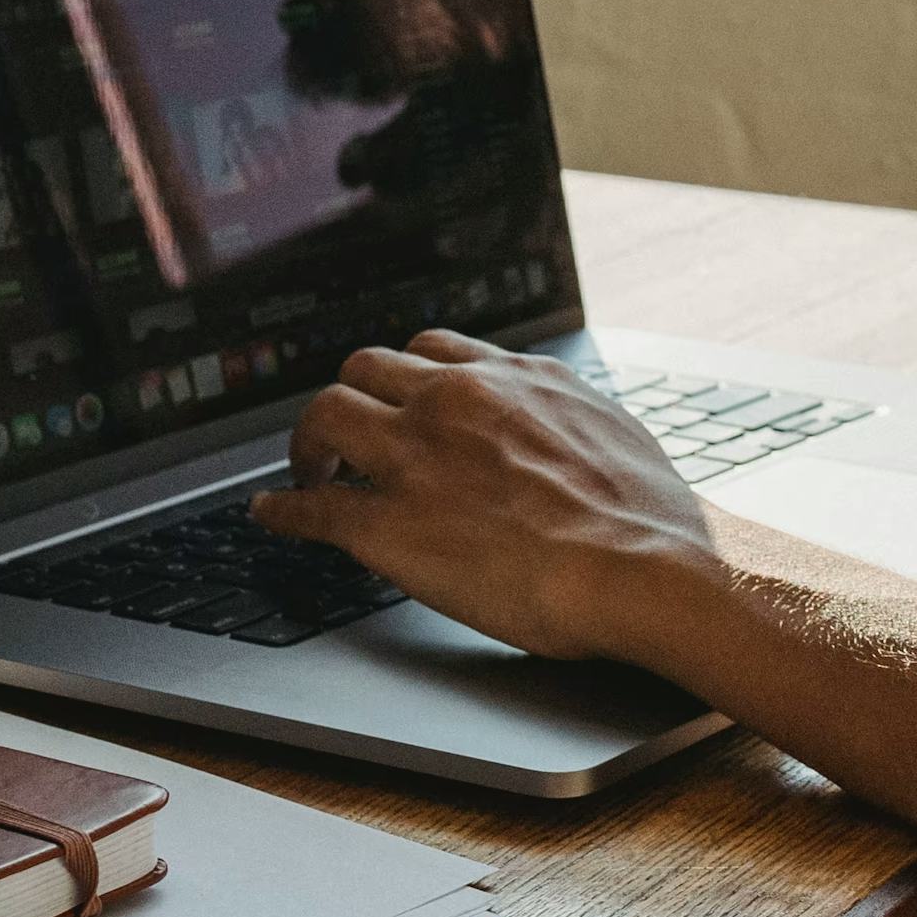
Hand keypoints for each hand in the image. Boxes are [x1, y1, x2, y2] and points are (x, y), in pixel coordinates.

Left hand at [248, 331, 717, 660]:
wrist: (642, 566)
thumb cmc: (645, 514)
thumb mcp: (609, 429)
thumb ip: (565, 415)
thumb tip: (564, 425)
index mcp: (513, 379)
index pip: (432, 350)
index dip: (405, 378)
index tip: (399, 398)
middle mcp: (456, 402)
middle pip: (365, 369)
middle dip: (352, 400)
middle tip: (347, 438)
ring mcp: (416, 459)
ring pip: (326, 417)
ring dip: (310, 443)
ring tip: (310, 470)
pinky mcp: (388, 526)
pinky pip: (311, 507)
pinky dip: (282, 509)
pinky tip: (272, 514)